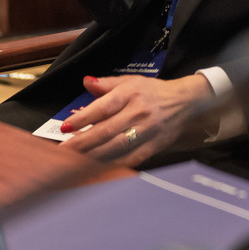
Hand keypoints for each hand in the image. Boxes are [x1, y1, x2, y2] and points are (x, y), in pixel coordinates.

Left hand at [59, 74, 212, 165]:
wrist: (185, 102)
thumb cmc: (153, 91)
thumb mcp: (130, 81)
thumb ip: (106, 84)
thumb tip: (86, 82)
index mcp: (130, 94)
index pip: (102, 107)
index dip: (83, 118)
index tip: (66, 127)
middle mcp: (138, 113)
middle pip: (106, 130)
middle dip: (82, 142)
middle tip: (63, 150)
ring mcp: (146, 131)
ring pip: (116, 147)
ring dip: (94, 156)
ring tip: (75, 161)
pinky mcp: (153, 146)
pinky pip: (131, 158)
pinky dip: (114, 165)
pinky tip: (99, 169)